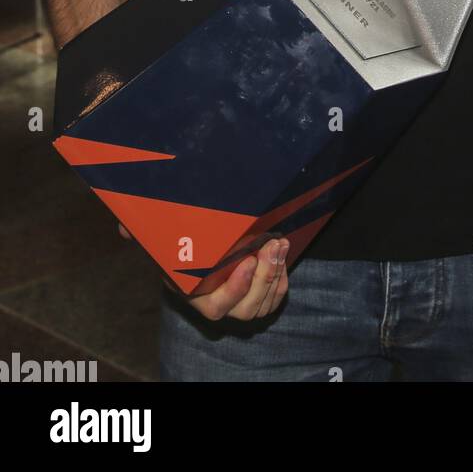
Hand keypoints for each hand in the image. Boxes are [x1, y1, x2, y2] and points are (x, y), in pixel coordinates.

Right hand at [118, 223, 289, 320]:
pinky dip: (281, 281)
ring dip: (274, 276)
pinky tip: (283, 256)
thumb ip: (144, 231)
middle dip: (263, 278)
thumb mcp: (161, 232)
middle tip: (272, 246)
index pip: (215, 307)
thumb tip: (123, 229)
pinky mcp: (255, 294)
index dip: (234, 290)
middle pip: (243, 308)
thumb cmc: (179, 236)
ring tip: (280, 245)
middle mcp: (216, 301)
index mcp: (193, 291)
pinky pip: (273, 299)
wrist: (205, 236)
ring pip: (260, 306)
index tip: (246, 260)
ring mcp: (237, 300)